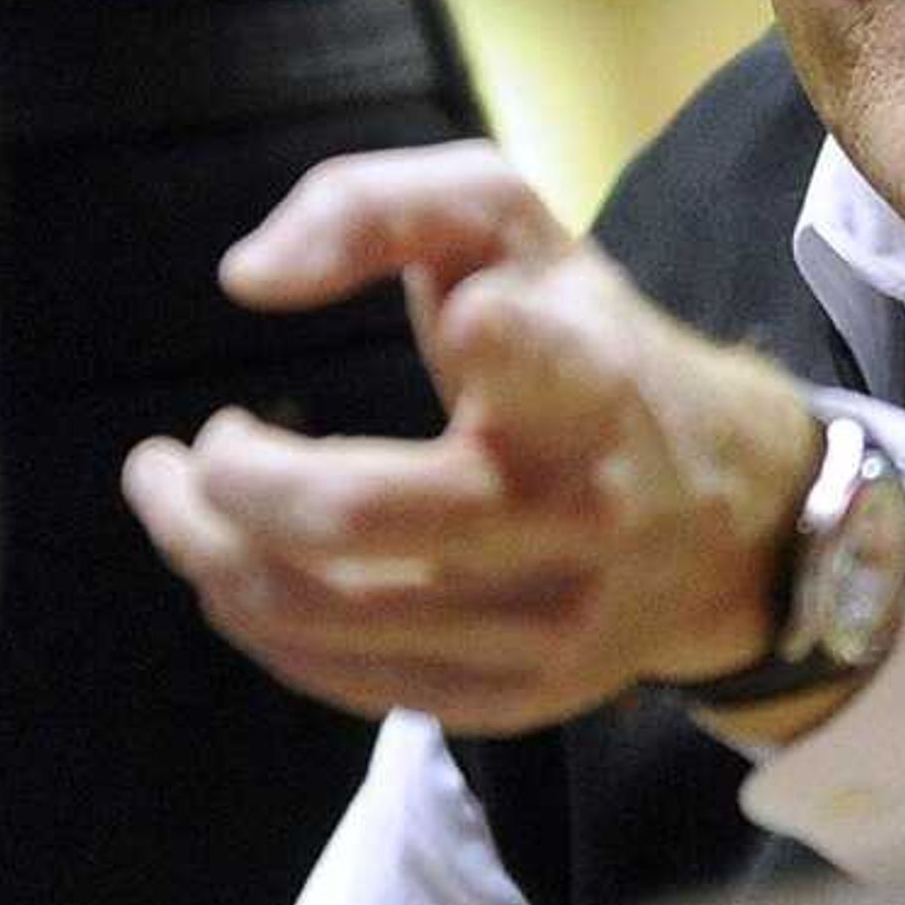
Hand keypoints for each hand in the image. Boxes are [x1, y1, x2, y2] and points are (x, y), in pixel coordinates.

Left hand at [123, 143, 822, 735]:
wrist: (729, 517)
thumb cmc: (584, 342)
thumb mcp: (512, 229)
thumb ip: (376, 204)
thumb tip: (247, 280)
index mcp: (592, 384)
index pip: (556, 370)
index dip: (506, 346)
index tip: (468, 320)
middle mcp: (580, 513)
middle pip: (361, 516)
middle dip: (233, 482)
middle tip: (192, 447)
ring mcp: (550, 624)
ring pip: (325, 611)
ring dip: (208, 553)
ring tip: (175, 496)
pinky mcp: (518, 699)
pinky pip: (347, 679)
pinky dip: (259, 621)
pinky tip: (233, 568)